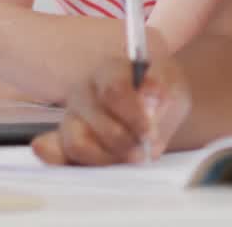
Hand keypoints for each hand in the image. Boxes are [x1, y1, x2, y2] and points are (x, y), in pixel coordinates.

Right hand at [31, 55, 190, 165]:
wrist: (150, 106)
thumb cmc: (161, 94)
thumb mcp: (174, 87)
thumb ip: (165, 91)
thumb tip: (150, 100)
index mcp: (111, 70)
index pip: (114, 90)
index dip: (132, 115)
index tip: (150, 132)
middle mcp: (85, 91)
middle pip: (95, 120)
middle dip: (124, 141)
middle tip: (143, 151)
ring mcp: (71, 116)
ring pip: (77, 143)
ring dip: (107, 157)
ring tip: (129, 158)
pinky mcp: (64, 141)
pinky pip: (58, 154)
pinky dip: (69, 162)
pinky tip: (95, 162)